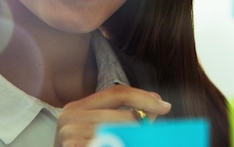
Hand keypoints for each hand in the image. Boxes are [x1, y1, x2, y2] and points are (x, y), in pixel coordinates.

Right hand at [54, 84, 171, 146]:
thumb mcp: (95, 132)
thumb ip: (119, 118)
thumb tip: (157, 106)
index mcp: (76, 108)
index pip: (117, 92)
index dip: (143, 97)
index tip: (164, 105)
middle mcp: (69, 117)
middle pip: (122, 114)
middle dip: (145, 122)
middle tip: (156, 131)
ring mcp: (69, 136)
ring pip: (119, 132)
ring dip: (136, 138)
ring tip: (143, 139)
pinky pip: (108, 144)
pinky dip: (119, 144)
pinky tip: (119, 144)